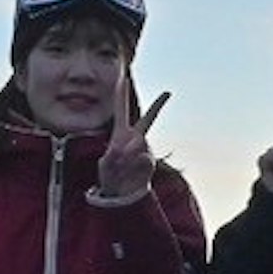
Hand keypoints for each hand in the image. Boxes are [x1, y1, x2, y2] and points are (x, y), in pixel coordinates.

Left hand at [91, 86, 170, 203]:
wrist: (121, 195)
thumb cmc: (110, 177)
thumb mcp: (105, 165)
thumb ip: (115, 154)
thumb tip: (133, 148)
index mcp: (121, 134)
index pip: (121, 111)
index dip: (122, 95)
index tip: (124, 78)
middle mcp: (136, 139)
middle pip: (148, 120)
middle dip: (158, 106)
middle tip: (167, 93)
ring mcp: (145, 149)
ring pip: (139, 143)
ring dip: (128, 154)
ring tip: (121, 165)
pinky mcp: (151, 161)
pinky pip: (145, 158)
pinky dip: (136, 165)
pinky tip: (131, 171)